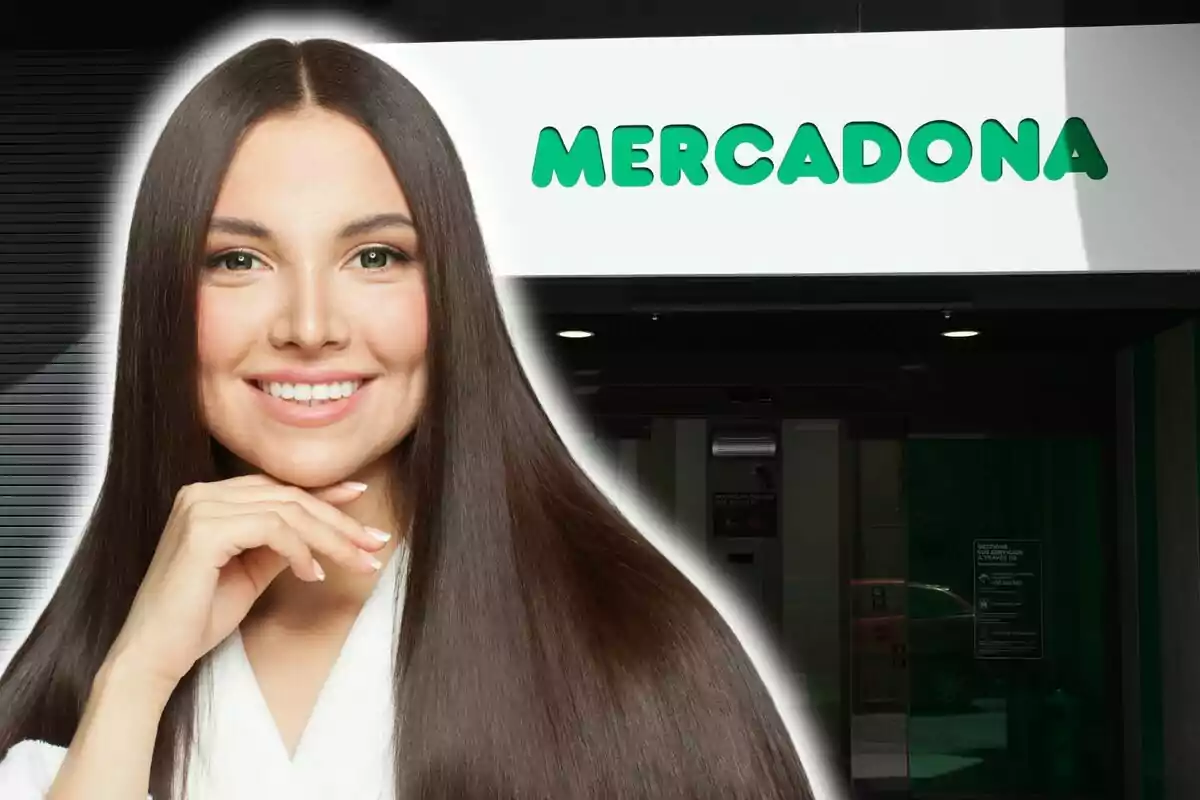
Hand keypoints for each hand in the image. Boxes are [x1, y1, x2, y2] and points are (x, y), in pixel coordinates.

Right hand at [103, 474, 389, 693]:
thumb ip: (282, 544)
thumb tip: (324, 529)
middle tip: (375, 544)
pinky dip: (301, 550)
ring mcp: (200, 507)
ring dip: (330, 538)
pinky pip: (273, 528)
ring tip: (357, 564)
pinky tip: (313, 575)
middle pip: (290, 498)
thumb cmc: (198, 617)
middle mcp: (202, 493)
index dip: (325, 494)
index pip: (279, 489)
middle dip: (339, 522)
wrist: (154, 654)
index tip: (362, 498)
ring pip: (288, 511)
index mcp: (210, 498)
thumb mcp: (252, 571)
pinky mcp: (204, 529)